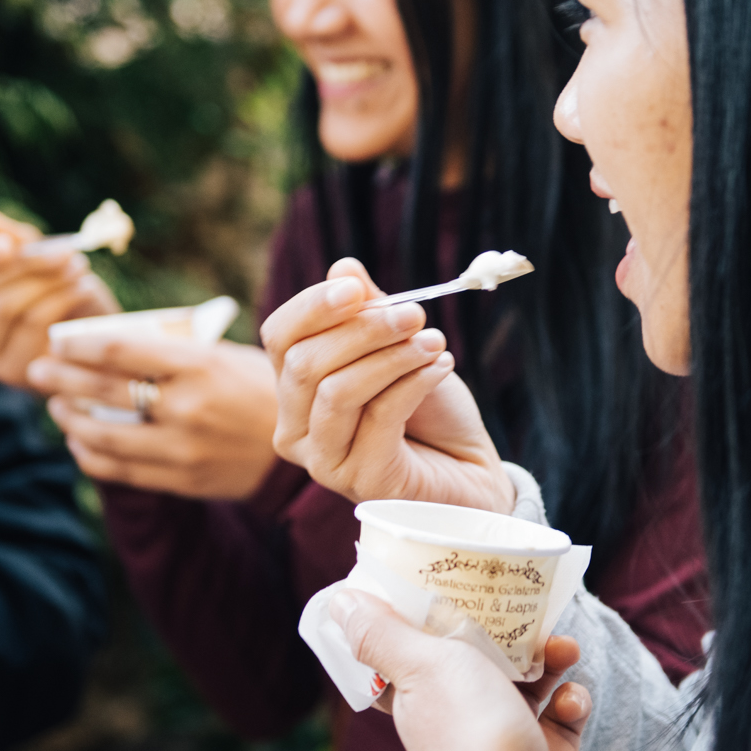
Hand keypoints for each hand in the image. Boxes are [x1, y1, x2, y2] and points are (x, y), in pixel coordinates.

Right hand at [0, 206, 120, 387]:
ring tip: (79, 267)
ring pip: (5, 306)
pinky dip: (61, 299)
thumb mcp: (46, 263)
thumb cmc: (73, 301)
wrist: (106, 346)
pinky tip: (84, 288)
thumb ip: (15, 240)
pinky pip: (31, 324)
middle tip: (66, 251)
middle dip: (28, 264)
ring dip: (47, 280)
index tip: (7, 243)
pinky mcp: (14, 372)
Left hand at [31, 336, 280, 499]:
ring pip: (104, 436)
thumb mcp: (225, 355)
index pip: (120, 350)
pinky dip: (91, 455)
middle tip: (38, 370)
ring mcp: (184, 447)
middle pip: (104, 392)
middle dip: (61, 379)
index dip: (79, 345)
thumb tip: (109, 342)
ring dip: (70, 419)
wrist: (304, 445)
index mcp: (199, 365)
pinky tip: (79, 442)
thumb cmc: (259, 387)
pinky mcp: (183, 479)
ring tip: (55, 407)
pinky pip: (120, 469)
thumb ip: (175, 351)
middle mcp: (187, 407)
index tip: (56, 339)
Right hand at [261, 257, 515, 512]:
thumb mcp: (398, 348)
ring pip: (337, 392)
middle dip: (362, 329)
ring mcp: (324, 462)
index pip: (279, 338)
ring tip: (435, 343)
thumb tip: (345, 268)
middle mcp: (296, 430)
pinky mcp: (362, 482)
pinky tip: (442, 368)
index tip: (357, 288)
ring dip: (392, 357)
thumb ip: (370, 311)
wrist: (470, 469)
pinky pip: (379, 419)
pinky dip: (414, 383)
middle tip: (416, 314)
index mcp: (294, 391)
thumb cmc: (429, 411)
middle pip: (304, 364)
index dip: (312, 307)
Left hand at [332, 590, 599, 750]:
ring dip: (549, 659)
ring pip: (526, 679)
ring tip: (563, 651)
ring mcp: (501, 736)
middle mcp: (454, 714)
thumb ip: (383, 632)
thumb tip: (337, 602)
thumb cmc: (472, 742)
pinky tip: (573, 701)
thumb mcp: (423, 668)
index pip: (412, 642)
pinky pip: (559, 714)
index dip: (429, 609)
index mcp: (415, 692)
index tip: (453, 576)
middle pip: (477, 655)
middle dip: (508, 627)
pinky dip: (571, 701)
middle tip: (530, 609)